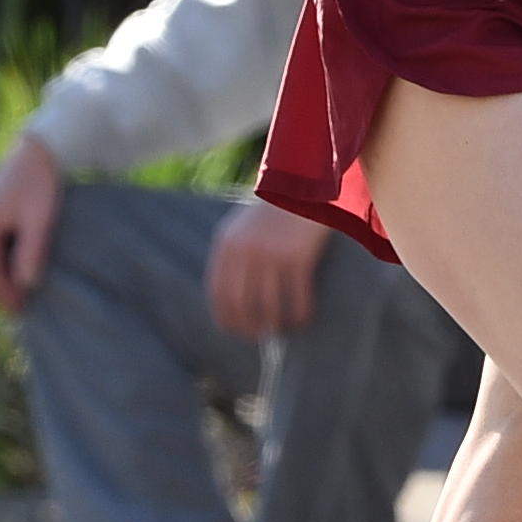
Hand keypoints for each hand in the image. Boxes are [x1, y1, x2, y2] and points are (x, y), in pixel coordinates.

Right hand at [0, 133, 64, 306]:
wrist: (38, 150)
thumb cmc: (41, 183)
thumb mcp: (40, 220)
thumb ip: (31, 252)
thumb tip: (26, 285)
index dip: (6, 297)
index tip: (24, 314)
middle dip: (2, 291)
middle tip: (23, 310)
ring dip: (1, 277)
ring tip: (23, 294)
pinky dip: (0, 261)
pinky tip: (17, 270)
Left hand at [207, 197, 333, 342]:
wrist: (304, 187)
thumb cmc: (272, 211)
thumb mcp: (241, 228)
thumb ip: (231, 257)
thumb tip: (227, 299)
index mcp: (227, 245)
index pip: (218, 293)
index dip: (226, 318)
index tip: (235, 330)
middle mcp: (245, 252)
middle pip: (240, 304)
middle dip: (248, 327)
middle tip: (258, 334)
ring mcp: (272, 255)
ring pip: (269, 306)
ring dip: (275, 323)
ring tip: (280, 327)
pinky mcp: (298, 258)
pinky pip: (297, 298)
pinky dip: (299, 314)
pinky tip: (301, 318)